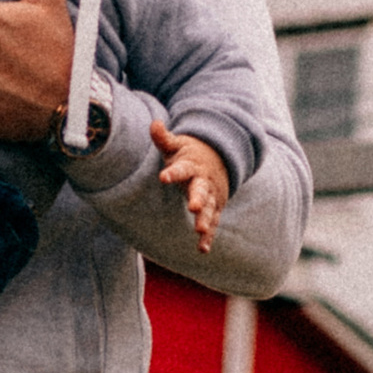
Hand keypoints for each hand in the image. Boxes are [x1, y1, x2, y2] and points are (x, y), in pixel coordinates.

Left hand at [153, 122, 230, 255]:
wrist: (218, 159)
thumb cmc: (189, 154)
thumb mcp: (177, 145)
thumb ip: (164, 138)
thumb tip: (154, 123)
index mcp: (192, 166)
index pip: (182, 169)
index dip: (173, 172)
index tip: (163, 177)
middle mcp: (204, 182)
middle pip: (201, 190)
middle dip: (198, 199)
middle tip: (194, 207)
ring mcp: (211, 195)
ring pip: (209, 208)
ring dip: (205, 219)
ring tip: (200, 230)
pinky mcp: (215, 208)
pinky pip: (212, 222)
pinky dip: (209, 236)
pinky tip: (202, 249)